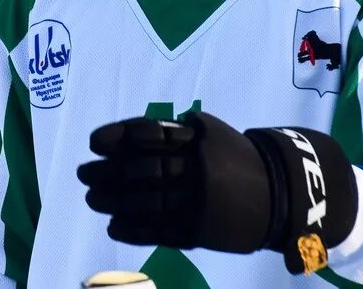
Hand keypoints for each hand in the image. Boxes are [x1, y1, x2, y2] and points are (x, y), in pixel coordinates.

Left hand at [77, 112, 272, 252]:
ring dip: (113, 201)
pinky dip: (133, 229)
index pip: (149, 134)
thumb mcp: (212, 134)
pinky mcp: (200, 230)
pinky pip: (159, 230)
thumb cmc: (236, 158)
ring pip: (146, 201)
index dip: (118, 137)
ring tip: (92, 199)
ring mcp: (197, 200)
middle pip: (141, 169)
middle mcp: (196, 167)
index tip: (93, 142)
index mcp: (197, 138)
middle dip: (107, 172)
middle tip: (83, 174)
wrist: (278, 193)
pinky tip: (114, 226)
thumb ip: (175, 133)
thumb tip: (126, 137)